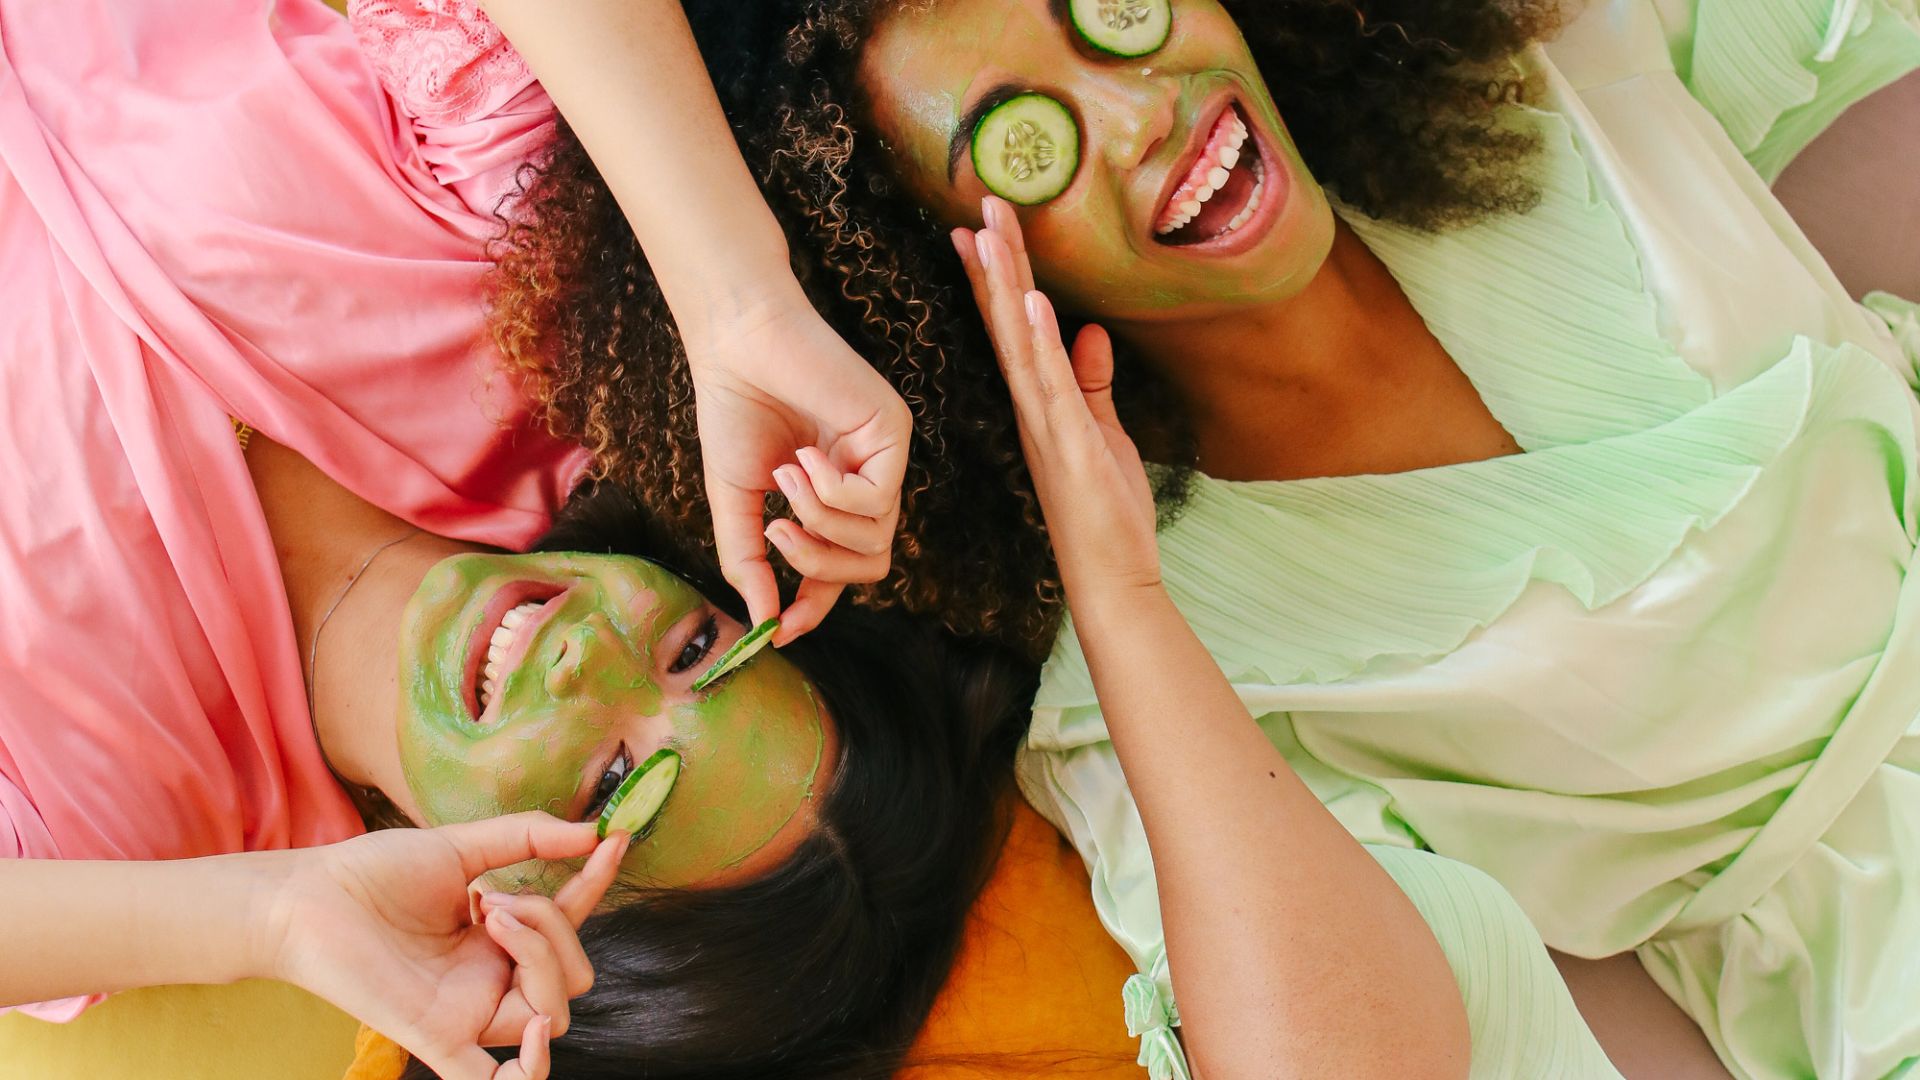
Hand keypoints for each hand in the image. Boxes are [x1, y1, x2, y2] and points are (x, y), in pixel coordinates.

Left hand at [260, 814, 627, 1079]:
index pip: (571, 925)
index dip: (596, 888)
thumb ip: (526, 837)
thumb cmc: (374, 874)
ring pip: (552, 1012)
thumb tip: (592, 831)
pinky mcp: (438, 1039)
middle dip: (552, 927)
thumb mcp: (460, 845)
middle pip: (573, 976)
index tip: (614, 840)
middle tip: (494, 898)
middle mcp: (492, 980)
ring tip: (487, 916)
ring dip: (539, 955)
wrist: (308, 898)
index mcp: (499, 939)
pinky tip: (533, 1033)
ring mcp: (469, 1012)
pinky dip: (527, 1073)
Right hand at [683, 287, 910, 644]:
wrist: (738, 345)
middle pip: (873, 563)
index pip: (843, 569)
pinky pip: (875, 498)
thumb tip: (760, 623)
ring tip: (783, 476)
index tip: (779, 630)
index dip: (815, 604)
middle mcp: (868, 479)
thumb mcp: (737, 499)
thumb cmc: (736, 411)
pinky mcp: (894, 432)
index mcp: (834, 497)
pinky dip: (831, 491)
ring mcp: (884, 457)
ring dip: (818, 521)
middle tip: (776, 536)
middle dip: (819, 565)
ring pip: (874, 537)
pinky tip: (804, 456)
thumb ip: (750, 558)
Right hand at [951, 197, 1160, 600]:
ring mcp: (1045, 424)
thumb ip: (1093, 384)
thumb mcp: (1103, 433)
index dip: (994, 277)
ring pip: (1017, 343)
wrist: (1110, 575)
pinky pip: (1049, 386)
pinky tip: (1030, 303)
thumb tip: (1090, 331)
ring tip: (989, 235)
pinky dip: (1039, 343)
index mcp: (1038, 403)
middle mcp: (1031, 407)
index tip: (977, 228)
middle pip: (1005, 322)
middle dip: (993, 262)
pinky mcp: (1069, 443)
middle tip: (980, 204)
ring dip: (1002, 287)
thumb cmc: (1106, 511)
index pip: (1010, 327)